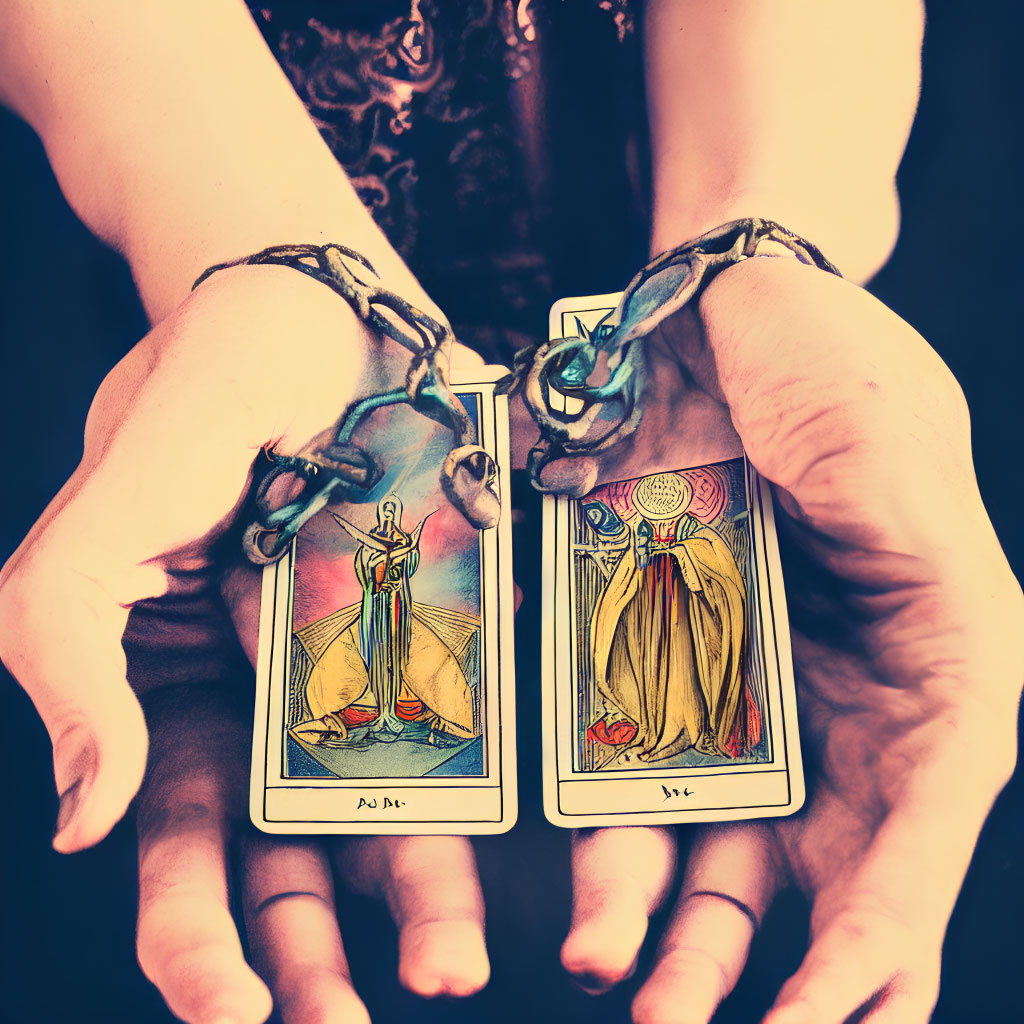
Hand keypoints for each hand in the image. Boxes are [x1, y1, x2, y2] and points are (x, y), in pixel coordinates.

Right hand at [0, 264, 492, 1021]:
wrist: (305, 308)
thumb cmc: (188, 406)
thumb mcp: (93, 529)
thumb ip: (65, 660)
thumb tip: (85, 822)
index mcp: (172, 693)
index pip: (175, 841)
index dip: (193, 937)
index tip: (235, 1010)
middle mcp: (271, 698)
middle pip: (286, 852)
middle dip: (313, 951)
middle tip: (347, 1022)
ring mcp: (368, 663)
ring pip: (388, 802)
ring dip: (413, 890)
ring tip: (450, 963)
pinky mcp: (449, 619)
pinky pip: (475, 711)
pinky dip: (493, 772)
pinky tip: (526, 840)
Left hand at [544, 257, 1022, 1021]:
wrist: (724, 314)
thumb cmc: (835, 370)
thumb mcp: (900, 473)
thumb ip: (929, 596)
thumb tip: (947, 747)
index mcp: (939, 677)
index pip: (921, 839)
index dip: (880, 941)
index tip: (826, 1019)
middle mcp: (847, 709)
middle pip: (817, 873)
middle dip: (758, 967)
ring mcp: (749, 694)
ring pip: (721, 844)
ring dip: (674, 929)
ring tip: (617, 981)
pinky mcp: (662, 661)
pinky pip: (638, 766)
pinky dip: (620, 836)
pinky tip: (587, 896)